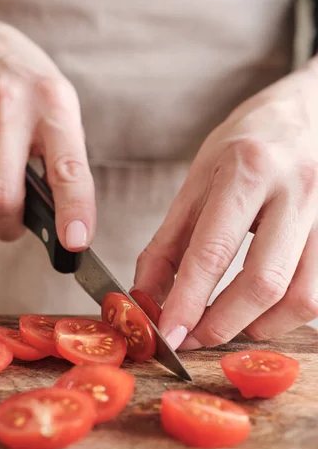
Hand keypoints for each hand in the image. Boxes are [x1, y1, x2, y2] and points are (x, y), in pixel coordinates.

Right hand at [0, 16, 94, 246]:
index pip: (67, 169)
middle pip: (2, 196)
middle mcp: (8, 107)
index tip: (75, 241)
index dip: (73, 210)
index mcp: (53, 105)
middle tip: (17, 225)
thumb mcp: (60, 112)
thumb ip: (64, 163)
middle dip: (9, 226)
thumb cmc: (29, 91)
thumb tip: (62, 222)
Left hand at [134, 63, 317, 348]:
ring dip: (259, 326)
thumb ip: (170, 240)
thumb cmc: (249, 141)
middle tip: (193, 338)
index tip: (168, 334)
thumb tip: (146, 295)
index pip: (213, 251)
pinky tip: (261, 309)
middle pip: (263, 283)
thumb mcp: (199, 177)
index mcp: (248, 170)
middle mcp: (296, 191)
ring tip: (227, 325)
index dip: (187, 301)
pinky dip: (287, 314)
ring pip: (302, 297)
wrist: (308, 110)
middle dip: (223, 324)